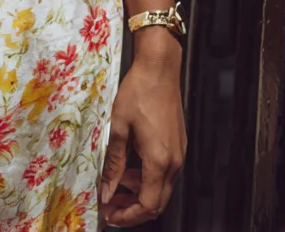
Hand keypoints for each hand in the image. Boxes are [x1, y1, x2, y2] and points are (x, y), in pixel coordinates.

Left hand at [98, 36, 186, 225]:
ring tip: (117, 186)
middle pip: (157, 203)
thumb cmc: (138, 92)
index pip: (147, 205)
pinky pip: (165, 174)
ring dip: (140, 194)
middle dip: (133, 210)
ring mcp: (179, 154)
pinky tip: (132, 169)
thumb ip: (114, 164)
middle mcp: (174, 163)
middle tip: (111, 206)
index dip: (127, 216)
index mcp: (159, 161)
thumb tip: (106, 191)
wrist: (160, 68)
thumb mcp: (119, 128)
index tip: (110, 215)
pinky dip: (148, 179)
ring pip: (162, 189)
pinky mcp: (178, 146)